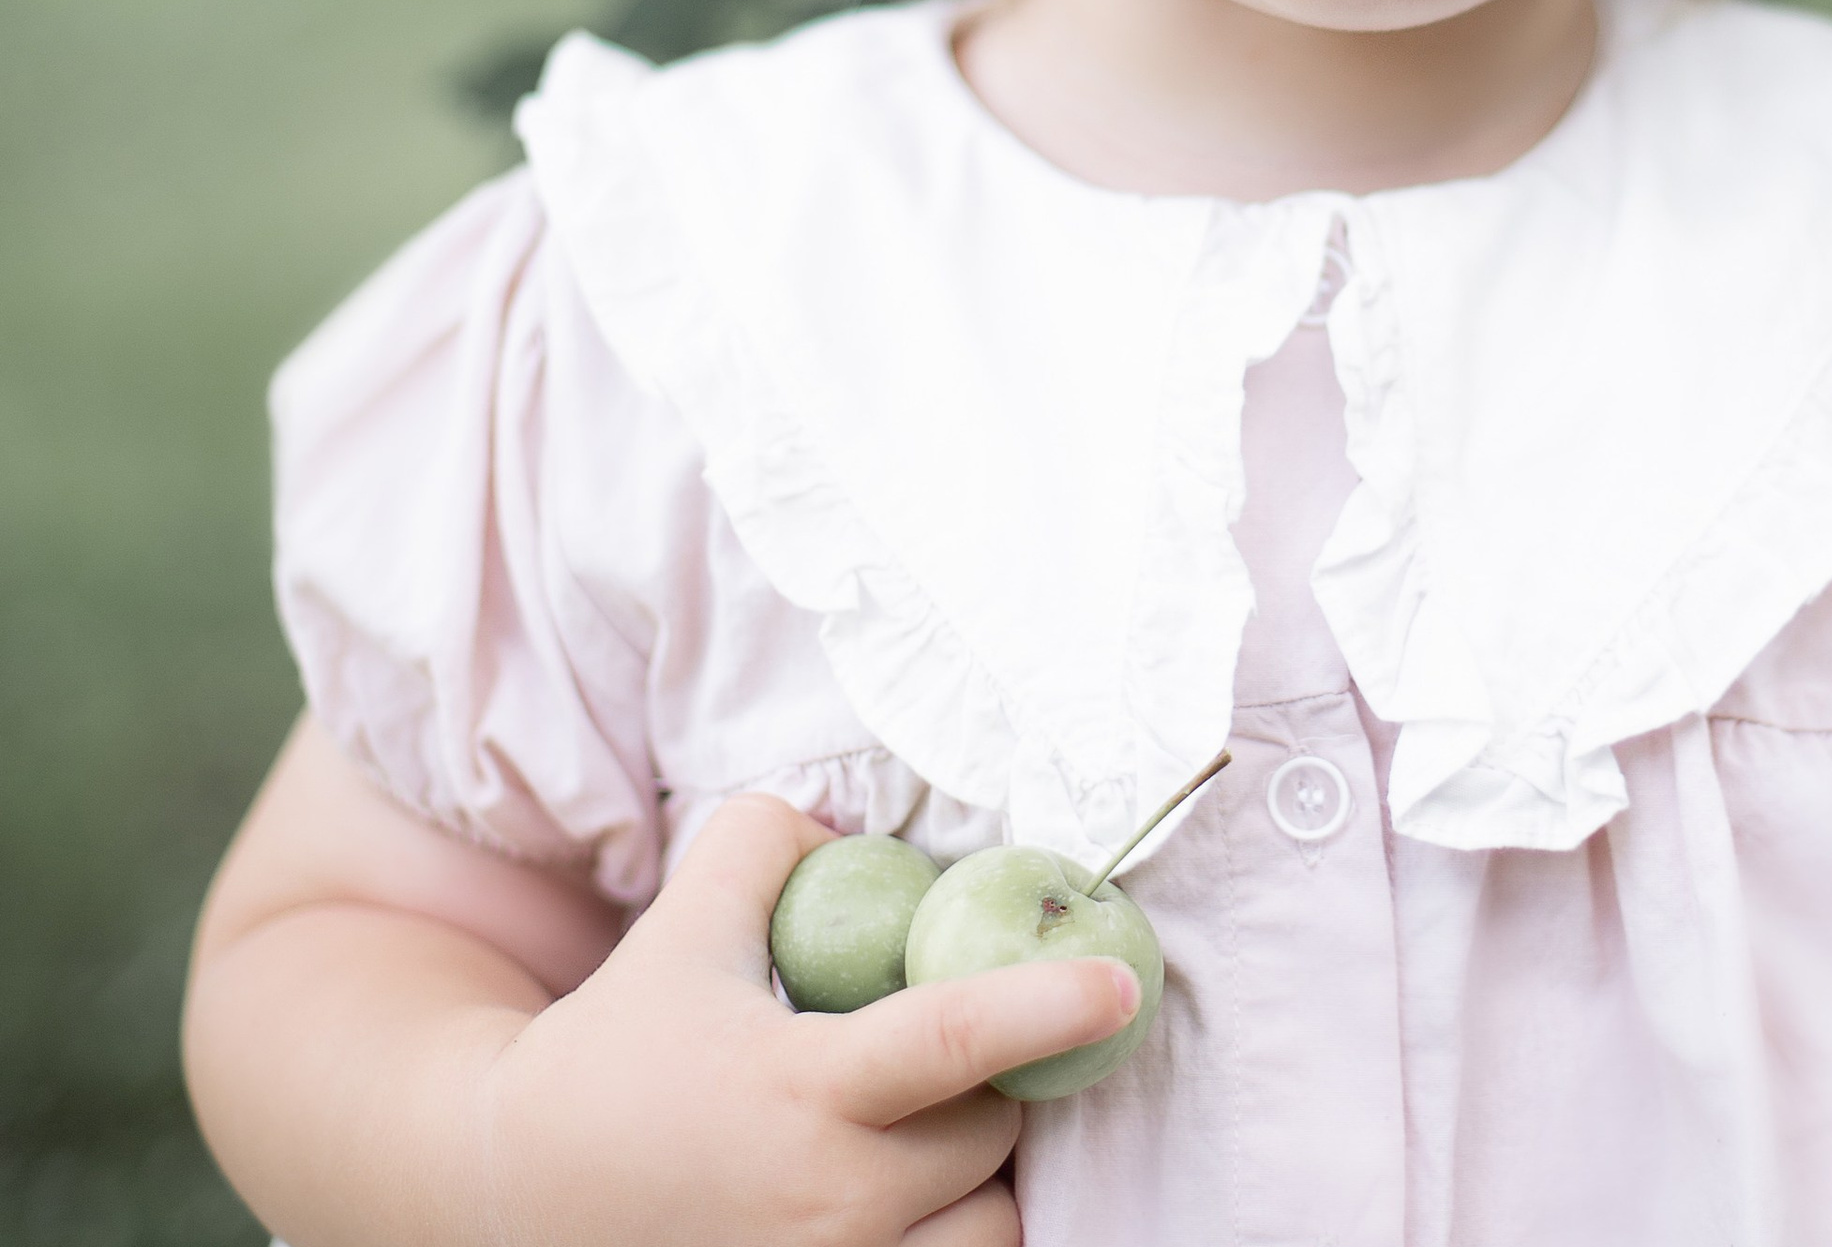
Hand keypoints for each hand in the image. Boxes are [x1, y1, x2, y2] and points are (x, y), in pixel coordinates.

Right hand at [477, 797, 1140, 1246]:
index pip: (955, 1043)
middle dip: (995, 1087)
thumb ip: (772, 842)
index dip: (1047, 1007)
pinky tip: (920, 1201)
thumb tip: (857, 823)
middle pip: (992, 1137)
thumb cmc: (615, 1053)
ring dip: (984, 1182)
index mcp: (803, 1091)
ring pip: (991, 1231)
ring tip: (929, 1141)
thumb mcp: (683, 924)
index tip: (1122, 984)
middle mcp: (830, 1205)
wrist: (512, 1195)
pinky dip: (956, 1239)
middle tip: (944, 1061)